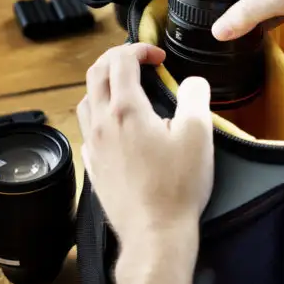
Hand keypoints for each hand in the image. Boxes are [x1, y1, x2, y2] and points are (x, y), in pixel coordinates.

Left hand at [77, 43, 213, 252]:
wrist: (155, 234)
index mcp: (126, 110)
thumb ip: (195, 97)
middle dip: (115, 59)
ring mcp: (93, 147)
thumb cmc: (177, 186)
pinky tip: (116, 128)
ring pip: (85, 101)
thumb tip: (192, 82)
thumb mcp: (198, 134)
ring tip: (125, 90)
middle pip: (95, 74)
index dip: (140, 48)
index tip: (158, 56)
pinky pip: (87, 131)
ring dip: (102, 86)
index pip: (121, 61)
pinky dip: (99, 116)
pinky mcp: (94, 167)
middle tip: (137, 61)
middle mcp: (102, 124)